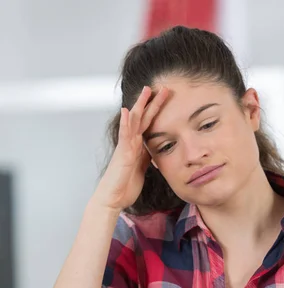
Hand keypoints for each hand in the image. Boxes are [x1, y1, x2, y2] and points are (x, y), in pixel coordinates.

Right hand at [95, 85, 168, 210]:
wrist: (112, 199)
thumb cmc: (125, 186)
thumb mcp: (141, 170)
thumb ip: (146, 158)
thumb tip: (155, 151)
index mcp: (137, 147)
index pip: (149, 125)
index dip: (157, 112)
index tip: (167, 100)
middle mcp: (130, 144)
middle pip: (143, 118)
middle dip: (153, 103)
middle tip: (163, 88)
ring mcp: (125, 147)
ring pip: (133, 121)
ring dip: (140, 106)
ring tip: (146, 90)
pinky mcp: (122, 154)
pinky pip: (124, 136)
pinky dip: (125, 123)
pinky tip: (126, 111)